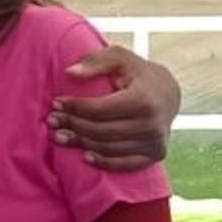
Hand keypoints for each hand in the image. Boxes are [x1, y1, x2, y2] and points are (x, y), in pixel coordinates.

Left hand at [49, 46, 180, 171]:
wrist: (169, 93)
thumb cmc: (137, 73)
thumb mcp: (118, 57)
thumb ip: (94, 62)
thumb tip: (69, 72)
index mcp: (143, 99)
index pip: (99, 109)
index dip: (74, 107)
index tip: (56, 103)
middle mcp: (152, 123)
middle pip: (100, 130)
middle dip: (72, 125)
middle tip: (52, 121)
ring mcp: (155, 141)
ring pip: (108, 147)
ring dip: (81, 143)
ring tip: (60, 136)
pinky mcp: (156, 154)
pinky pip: (125, 164)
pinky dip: (104, 162)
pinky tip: (85, 156)